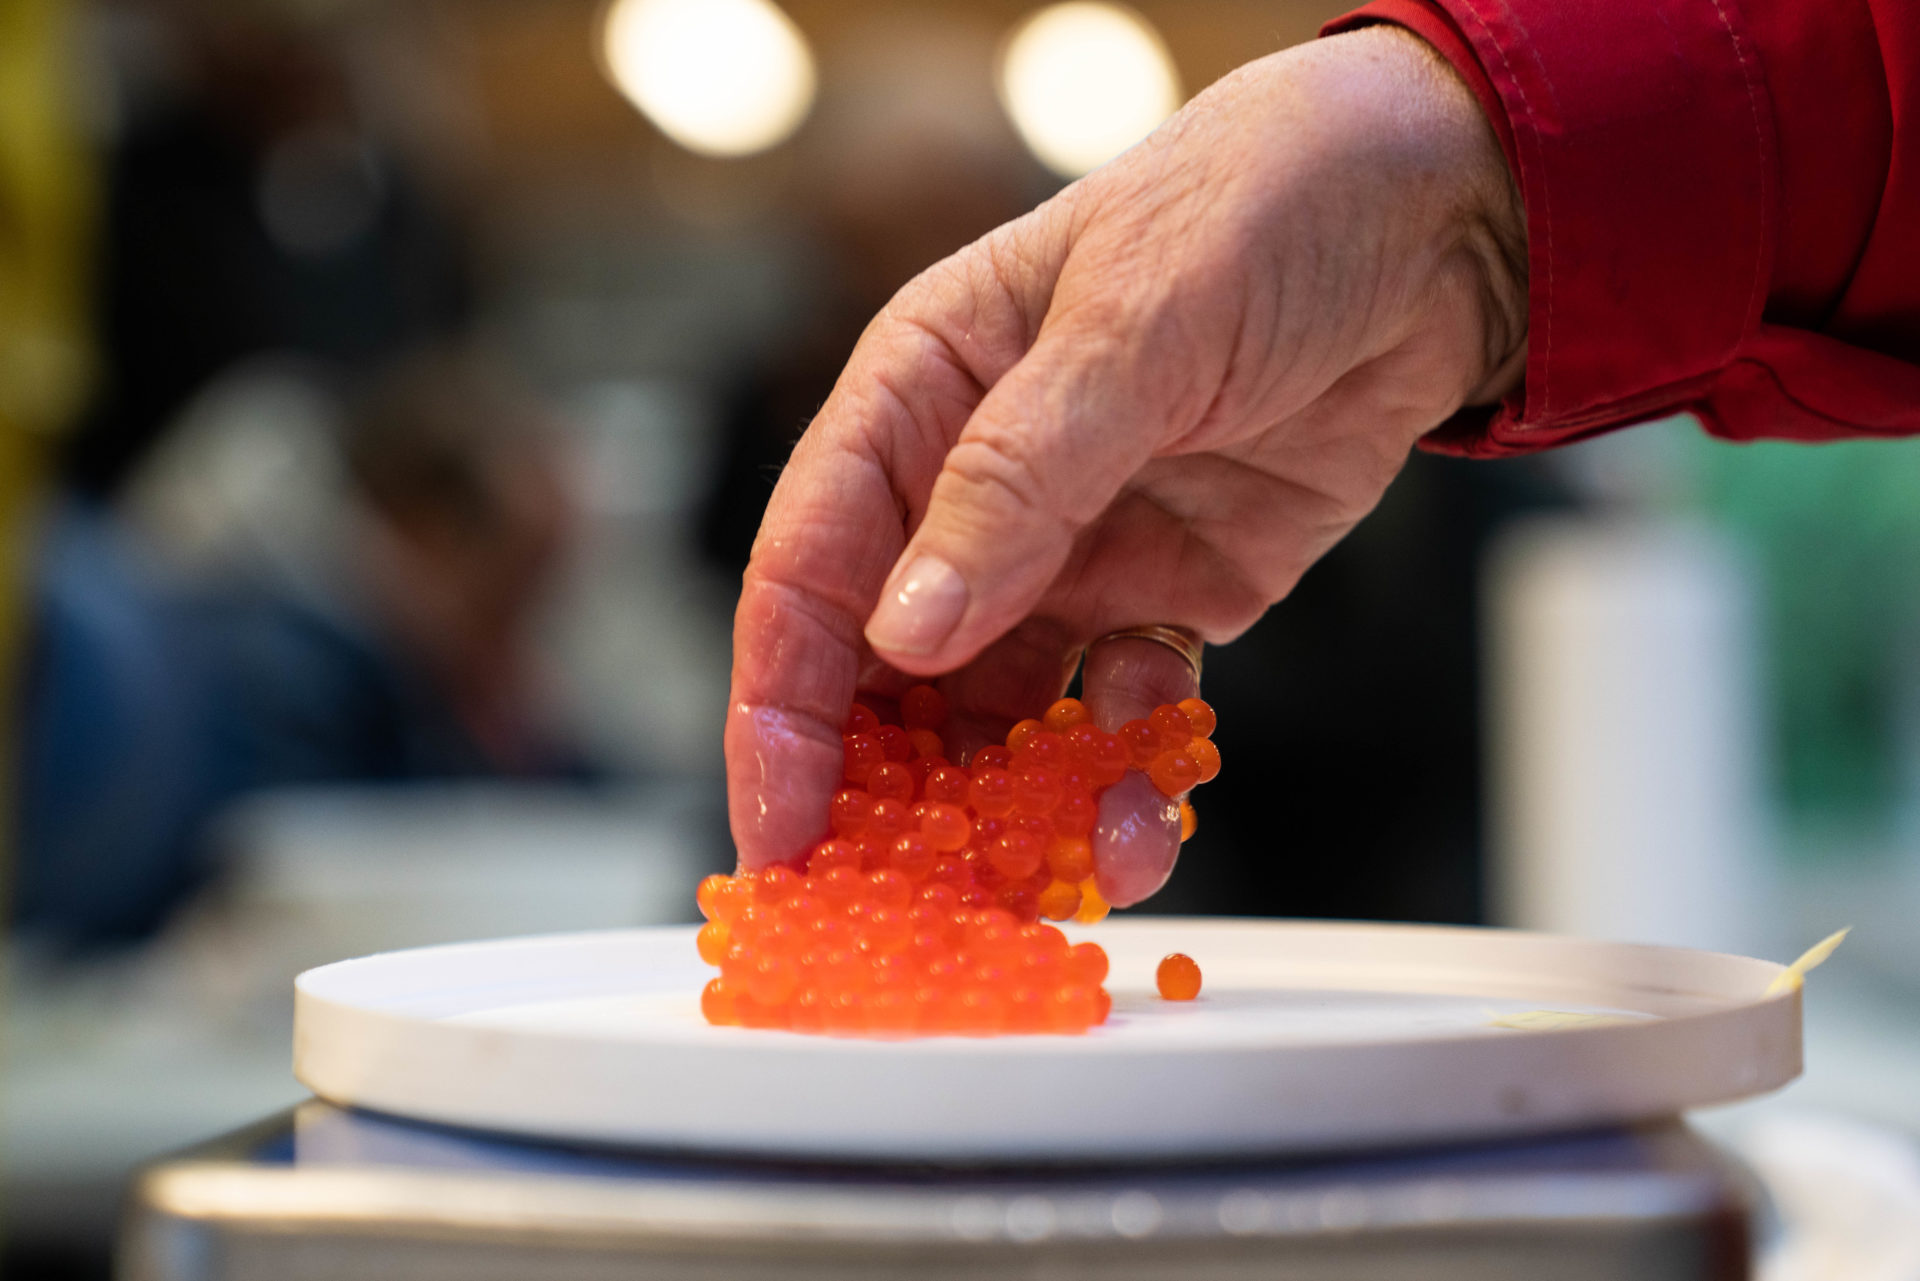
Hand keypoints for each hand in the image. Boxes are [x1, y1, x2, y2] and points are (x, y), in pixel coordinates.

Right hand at [725, 27, 1525, 900]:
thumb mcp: (1131, 326)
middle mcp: (974, 489)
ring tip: (1071, 857)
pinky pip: (1120, 714)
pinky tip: (1152, 789)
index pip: (809, 566)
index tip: (782, 822)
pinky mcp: (1168, 599)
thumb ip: (1015, 479)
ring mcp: (1072, 553)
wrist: (1443, 215)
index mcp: (919, 396)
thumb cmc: (1265, 205)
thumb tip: (908, 629)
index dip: (780, 705)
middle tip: (905, 898)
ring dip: (1020, 801)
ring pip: (1003, 715)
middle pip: (886, 667)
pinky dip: (1124, 769)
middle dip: (888, 788)